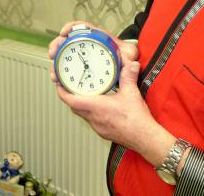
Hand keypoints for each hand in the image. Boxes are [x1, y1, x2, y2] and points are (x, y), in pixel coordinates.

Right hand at [48, 21, 137, 82]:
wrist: (125, 65)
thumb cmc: (126, 56)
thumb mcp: (129, 54)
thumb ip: (129, 56)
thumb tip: (131, 62)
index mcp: (98, 37)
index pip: (82, 27)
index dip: (71, 27)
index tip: (64, 33)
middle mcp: (88, 44)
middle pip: (68, 39)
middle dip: (57, 44)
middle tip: (53, 53)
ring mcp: (83, 54)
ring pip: (65, 53)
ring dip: (56, 61)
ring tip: (54, 71)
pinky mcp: (81, 65)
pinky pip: (67, 65)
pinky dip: (60, 70)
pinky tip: (57, 77)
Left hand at [55, 58, 173, 164]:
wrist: (145, 138)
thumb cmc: (137, 120)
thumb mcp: (132, 93)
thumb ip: (128, 76)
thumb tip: (130, 64)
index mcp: (96, 107)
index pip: (70, 99)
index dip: (61, 90)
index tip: (58, 81)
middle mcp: (93, 118)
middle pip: (73, 106)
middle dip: (69, 94)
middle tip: (69, 83)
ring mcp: (97, 126)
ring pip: (81, 113)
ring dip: (79, 103)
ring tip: (83, 92)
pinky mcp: (103, 131)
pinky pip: (91, 119)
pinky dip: (90, 111)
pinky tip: (98, 104)